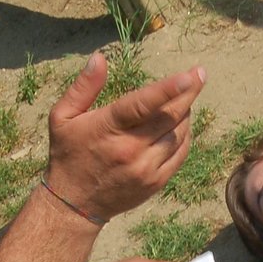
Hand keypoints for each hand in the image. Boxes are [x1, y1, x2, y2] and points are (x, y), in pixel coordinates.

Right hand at [44, 53, 204, 221]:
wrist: (75, 204)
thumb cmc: (68, 154)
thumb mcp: (62, 117)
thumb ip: (83, 87)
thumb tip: (99, 57)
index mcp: (108, 128)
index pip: (143, 104)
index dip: (169, 89)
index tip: (190, 75)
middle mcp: (130, 149)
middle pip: (170, 116)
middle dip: (189, 93)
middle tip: (200, 74)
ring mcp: (145, 168)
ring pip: (179, 134)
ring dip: (185, 113)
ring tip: (184, 98)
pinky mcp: (156, 182)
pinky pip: (180, 154)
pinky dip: (185, 136)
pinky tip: (182, 124)